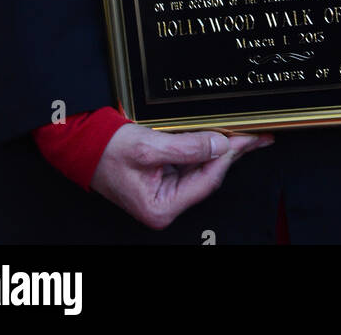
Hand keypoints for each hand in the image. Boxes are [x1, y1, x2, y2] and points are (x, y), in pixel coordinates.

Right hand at [91, 122, 272, 229]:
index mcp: (162, 207)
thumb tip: (220, 145)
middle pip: (209, 176)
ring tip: (244, 134)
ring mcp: (164, 192)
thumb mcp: (150, 146)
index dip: (230, 155)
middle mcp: (165, 204)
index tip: (248, 137)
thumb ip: (188, 147)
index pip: (208, 179)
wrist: (82, 144)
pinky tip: (219, 137)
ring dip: (221, 149)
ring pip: (202, 168)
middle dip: (232, 153)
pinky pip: (190, 162)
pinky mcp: (162, 178)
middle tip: (257, 136)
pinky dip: (205, 148)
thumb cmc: (108, 150)